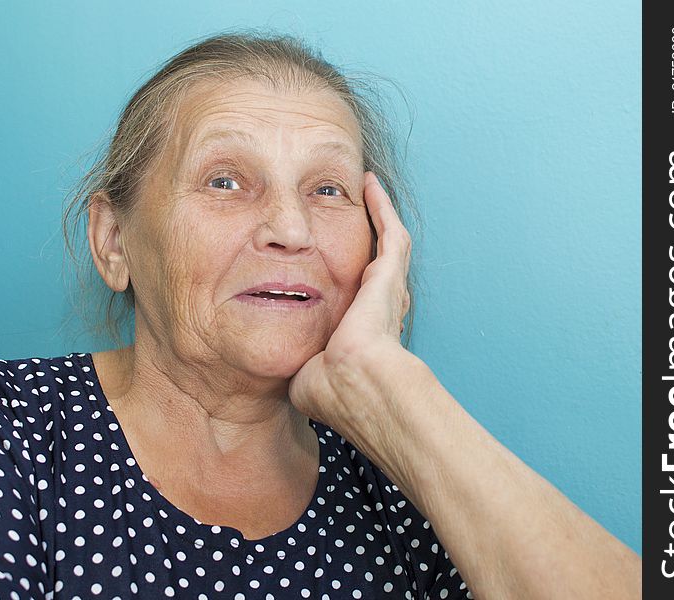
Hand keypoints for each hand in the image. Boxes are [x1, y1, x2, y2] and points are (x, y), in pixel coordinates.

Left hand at [289, 171, 412, 428]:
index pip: (357, 298)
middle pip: (373, 264)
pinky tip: (368, 185)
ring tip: (365, 189)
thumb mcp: (306, 376)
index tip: (330, 266)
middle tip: (347, 214)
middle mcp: (378, 306)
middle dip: (364, 240)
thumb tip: (284, 369)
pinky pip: (389, 230)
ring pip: (386, 241)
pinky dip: (382, 207)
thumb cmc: (330, 387)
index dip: (346, 280)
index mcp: (360, 330)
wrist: (353, 382)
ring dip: (377, 215)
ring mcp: (387, 287)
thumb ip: (297, 364)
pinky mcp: (389, 272)